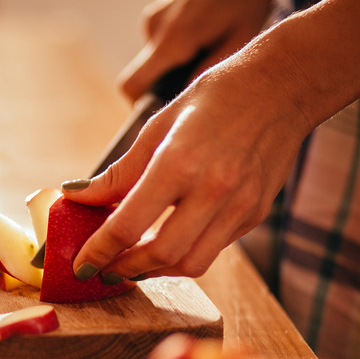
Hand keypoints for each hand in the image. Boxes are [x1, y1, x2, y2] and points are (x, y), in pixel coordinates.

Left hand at [63, 57, 309, 281]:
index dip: (99, 251)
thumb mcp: (158, 126)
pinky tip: (169, 240)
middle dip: (126, 269)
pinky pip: (215, 247)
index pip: (128, 225)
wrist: (282, 88)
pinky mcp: (256, 214)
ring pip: (192, 263)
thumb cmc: (215, 99)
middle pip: (162, 255)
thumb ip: (119, 172)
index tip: (82, 264)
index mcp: (179, 161)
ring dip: (157, 270)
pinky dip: (186, 252)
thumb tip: (78, 196)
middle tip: (105, 269)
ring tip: (134, 263)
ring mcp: (241, 206)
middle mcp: (214, 189)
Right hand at [119, 0, 273, 100]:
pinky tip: (202, 38)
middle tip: (198, 78)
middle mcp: (155, 29)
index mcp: (173, 41)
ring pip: (153, 59)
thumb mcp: (237, 42)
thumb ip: (208, 74)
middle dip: (164, 84)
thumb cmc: (245, 3)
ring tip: (207, 50)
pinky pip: (159, 43)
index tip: (161, 110)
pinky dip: (176, 49)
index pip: (132, 86)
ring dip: (173, 64)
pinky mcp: (157, 12)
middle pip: (142, 75)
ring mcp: (153, 18)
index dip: (139, 105)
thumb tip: (184, 99)